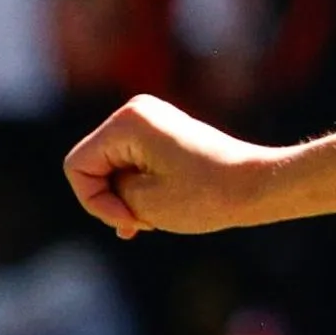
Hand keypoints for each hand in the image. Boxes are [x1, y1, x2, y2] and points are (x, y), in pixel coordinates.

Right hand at [63, 94, 276, 236]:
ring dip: (125, 198)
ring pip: (112, 168)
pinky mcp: (162, 134)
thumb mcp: (144, 204)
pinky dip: (136, 189)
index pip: (77, 167)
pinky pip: (131, 164)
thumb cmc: (206, 195)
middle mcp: (135, 112)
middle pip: (94, 165)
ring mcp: (149, 120)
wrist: (258, 186)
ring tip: (154, 218)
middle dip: (112, 199)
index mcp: (127, 121)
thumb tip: (109, 189)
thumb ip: (111, 194)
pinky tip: (148, 216)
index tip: (130, 222)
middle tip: (145, 223)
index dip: (95, 202)